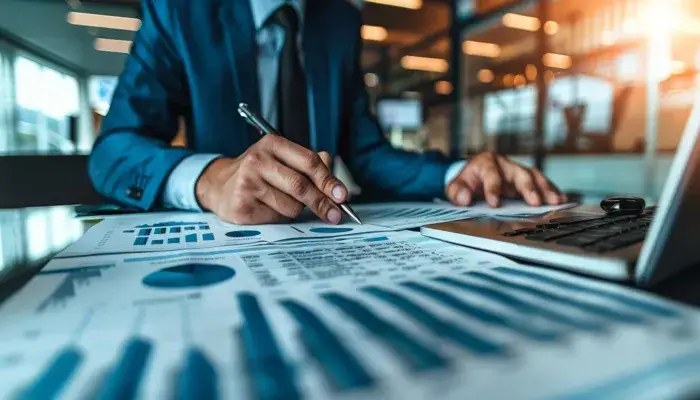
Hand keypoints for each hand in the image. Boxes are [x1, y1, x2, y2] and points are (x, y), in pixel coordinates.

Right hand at [196, 135, 346, 223]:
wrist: (221, 186)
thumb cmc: (259, 174)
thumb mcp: (282, 160)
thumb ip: (310, 165)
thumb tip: (334, 178)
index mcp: (272, 144)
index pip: (309, 162)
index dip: (329, 181)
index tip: (342, 196)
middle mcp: (258, 160)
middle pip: (301, 186)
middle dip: (322, 203)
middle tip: (334, 214)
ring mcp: (247, 182)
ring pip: (291, 206)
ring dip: (296, 211)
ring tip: (282, 202)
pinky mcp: (242, 204)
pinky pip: (276, 218)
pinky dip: (280, 218)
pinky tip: (268, 209)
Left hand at [446, 152, 565, 207]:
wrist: (473, 175)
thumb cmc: (466, 181)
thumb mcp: (455, 186)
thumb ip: (457, 192)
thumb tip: (464, 198)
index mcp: (486, 162)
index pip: (491, 174)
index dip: (493, 188)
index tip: (495, 203)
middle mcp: (505, 164)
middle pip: (519, 172)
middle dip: (528, 187)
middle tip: (535, 202)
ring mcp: (517, 170)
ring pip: (534, 176)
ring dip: (545, 188)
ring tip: (555, 201)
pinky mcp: (525, 178)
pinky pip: (540, 182)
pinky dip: (550, 190)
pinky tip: (560, 199)